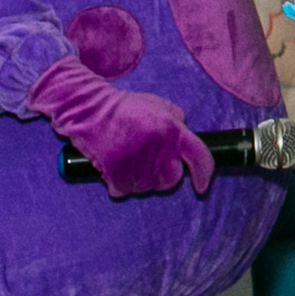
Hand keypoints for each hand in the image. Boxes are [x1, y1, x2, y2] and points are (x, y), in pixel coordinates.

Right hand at [28, 56, 213, 198]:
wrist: (90, 111)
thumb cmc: (125, 108)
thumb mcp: (158, 104)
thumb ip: (177, 120)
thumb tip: (185, 140)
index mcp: (172, 129)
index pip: (199, 155)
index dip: (204, 173)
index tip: (202, 186)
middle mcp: (158, 148)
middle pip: (172, 179)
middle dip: (164, 174)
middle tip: (148, 161)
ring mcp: (137, 163)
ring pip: (147, 187)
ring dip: (140, 180)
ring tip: (128, 159)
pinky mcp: (116, 175)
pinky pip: (125, 191)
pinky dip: (120, 184)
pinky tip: (114, 167)